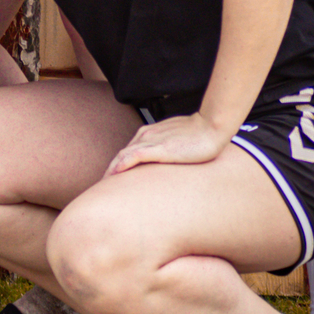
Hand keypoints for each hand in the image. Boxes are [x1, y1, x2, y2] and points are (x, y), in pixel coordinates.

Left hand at [104, 112, 231, 175]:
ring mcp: (152, 141)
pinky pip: (134, 156)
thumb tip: (165, 159)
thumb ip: (166, 148)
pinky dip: (122, 164)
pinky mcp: (159, 148)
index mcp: (150, 133)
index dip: (118, 165)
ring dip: (112, 169)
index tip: (112, 179)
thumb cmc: (198, 134)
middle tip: (103, 186)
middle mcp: (146, 135)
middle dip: (110, 170)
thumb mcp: (177, 140)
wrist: (211, 127)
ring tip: (103, 185)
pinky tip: (115, 174)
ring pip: (123, 155)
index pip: (128, 150)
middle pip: (121, 154)